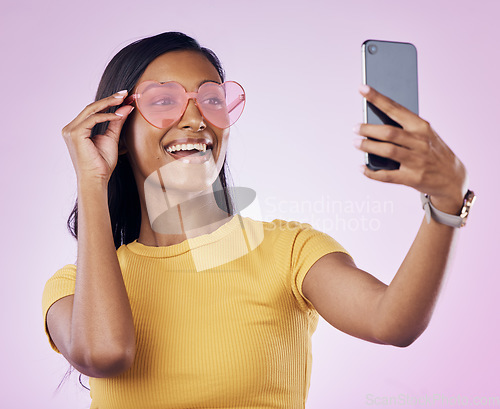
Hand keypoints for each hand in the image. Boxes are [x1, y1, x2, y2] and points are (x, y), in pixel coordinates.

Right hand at [61, 90, 133, 183]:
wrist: (96, 179)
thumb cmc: (102, 164)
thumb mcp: (112, 138)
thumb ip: (117, 122)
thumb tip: (126, 107)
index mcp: (77, 129)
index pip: (93, 111)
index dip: (108, 102)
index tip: (124, 97)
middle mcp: (71, 128)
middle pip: (91, 107)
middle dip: (109, 99)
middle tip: (124, 93)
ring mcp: (71, 130)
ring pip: (91, 110)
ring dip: (109, 104)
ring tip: (124, 100)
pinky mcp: (75, 134)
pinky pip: (92, 119)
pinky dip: (106, 116)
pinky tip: (119, 116)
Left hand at [354, 85, 467, 214]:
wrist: (452, 177)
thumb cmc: (432, 151)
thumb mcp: (425, 135)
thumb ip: (404, 129)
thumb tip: (374, 124)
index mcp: (422, 126)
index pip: (395, 108)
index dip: (377, 98)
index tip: (363, 88)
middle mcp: (420, 142)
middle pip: (389, 132)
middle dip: (368, 129)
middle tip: (355, 127)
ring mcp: (417, 161)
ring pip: (387, 151)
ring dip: (368, 146)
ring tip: (356, 143)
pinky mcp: (412, 178)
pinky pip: (387, 175)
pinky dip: (371, 172)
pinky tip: (362, 167)